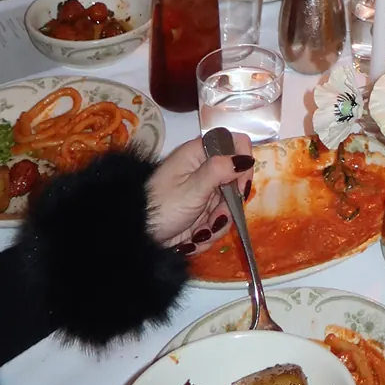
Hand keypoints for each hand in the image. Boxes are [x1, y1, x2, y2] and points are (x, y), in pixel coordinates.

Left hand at [146, 133, 254, 249]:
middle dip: (229, 206)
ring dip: (217, 225)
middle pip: (236, 181)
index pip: (236, 144)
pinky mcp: (200, 212)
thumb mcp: (191, 190)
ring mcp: (203, 192)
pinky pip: (218, 221)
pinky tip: (192, 239)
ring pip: (229, 205)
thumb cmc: (161, 208)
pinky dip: (209, 234)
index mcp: (199, 153)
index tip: (239, 188)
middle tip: (214, 220)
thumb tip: (246, 159)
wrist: (138, 238)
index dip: (243, 164)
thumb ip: (219, 171)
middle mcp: (204, 169)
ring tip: (198, 234)